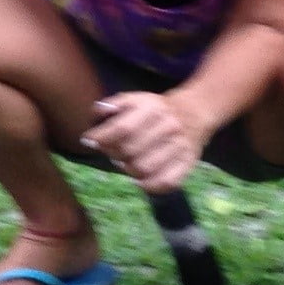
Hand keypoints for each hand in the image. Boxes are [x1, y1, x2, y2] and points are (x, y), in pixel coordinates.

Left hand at [82, 90, 205, 193]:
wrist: (195, 112)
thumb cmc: (156, 109)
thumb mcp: (135, 99)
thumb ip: (113, 104)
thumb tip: (98, 113)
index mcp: (153, 108)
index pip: (122, 129)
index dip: (101, 138)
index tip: (88, 141)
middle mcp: (169, 127)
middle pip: (130, 151)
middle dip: (112, 153)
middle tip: (110, 152)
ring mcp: (180, 146)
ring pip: (144, 169)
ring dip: (127, 169)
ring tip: (125, 163)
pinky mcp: (188, 163)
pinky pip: (166, 182)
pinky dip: (148, 185)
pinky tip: (139, 179)